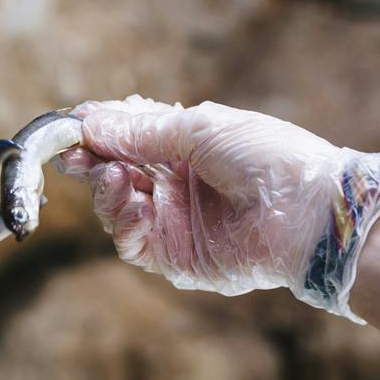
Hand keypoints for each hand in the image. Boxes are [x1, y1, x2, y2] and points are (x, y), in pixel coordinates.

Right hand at [58, 96, 379, 319]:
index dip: (99, 130)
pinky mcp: (173, 258)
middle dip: (91, 160)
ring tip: (111, 174)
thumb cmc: (268, 159)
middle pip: (113, 171)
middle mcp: (175, 184)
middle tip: (71, 151)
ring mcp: (172, 221)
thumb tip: (88, 122)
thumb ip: (140, 130)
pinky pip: (129, 241)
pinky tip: (128, 196)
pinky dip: (120, 219)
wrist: (308, 213)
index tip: (72, 124)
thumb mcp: (200, 130)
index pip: (128, 137)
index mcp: (186, 147)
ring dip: (104, 189)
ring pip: (114, 207)